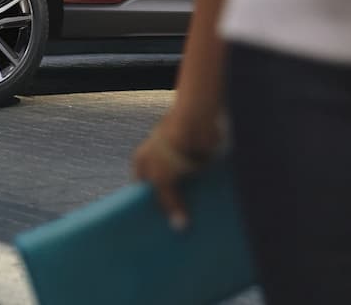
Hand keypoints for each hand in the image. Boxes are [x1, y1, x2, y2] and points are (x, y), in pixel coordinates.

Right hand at [133, 108, 221, 230]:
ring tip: (196, 222)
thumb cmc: (170, 147)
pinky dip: (204, 192)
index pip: (141, 191)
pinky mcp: (199, 160)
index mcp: (141, 163)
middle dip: (171, 206)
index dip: (146, 208)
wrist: (196, 120)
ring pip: (184, 188)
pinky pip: (200, 182)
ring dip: (190, 201)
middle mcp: (159, 162)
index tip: (153, 228)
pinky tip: (209, 207)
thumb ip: (168, 203)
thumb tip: (179, 227)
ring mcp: (179, 161)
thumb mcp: (161, 179)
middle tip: (177, 229)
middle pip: (164, 191)